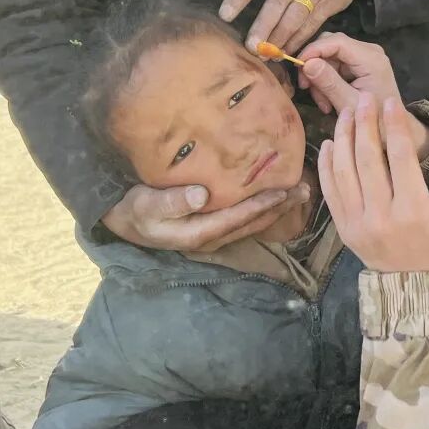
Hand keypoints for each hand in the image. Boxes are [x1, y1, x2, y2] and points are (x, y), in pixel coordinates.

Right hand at [101, 181, 311, 252]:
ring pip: (252, 223)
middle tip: (304, 189)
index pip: (237, 218)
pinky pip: (244, 220)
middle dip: (279, 207)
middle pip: (252, 223)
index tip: (283, 191)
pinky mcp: (213, 228)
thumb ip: (172, 201)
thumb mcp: (146, 205)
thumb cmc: (136, 209)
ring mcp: (214, 235)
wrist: (125, 221)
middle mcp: (211, 238)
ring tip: (299, 192)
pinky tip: (276, 197)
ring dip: (276, 208)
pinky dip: (263, 208)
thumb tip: (202, 196)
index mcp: (198, 233)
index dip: (261, 205)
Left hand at [219, 0, 369, 55]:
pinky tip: (286, 51)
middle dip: (262, 28)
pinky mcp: (328, 3)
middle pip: (276, 4)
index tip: (225, 16)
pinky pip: (310, 26)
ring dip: (280, 39)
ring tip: (268, 55)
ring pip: (294, 19)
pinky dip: (298, 41)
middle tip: (250, 47)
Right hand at [297, 33, 428, 159]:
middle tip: (306, 88)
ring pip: (330, 55)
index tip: (297, 66)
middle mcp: (370, 52)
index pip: (336, 41)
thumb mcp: (348, 104)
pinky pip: (336, 64)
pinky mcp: (360, 65)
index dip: (314, 50)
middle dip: (316, 65)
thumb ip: (328, 82)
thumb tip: (307, 64)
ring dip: (320, 77)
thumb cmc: (374, 120)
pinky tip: (328, 101)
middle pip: (331, 45)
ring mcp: (366, 57)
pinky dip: (328, 81)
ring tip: (322, 103)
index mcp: (371, 59)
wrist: (392, 131)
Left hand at [319, 94, 428, 272]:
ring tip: (347, 113)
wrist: (421, 294)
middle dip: (365, 124)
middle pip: (367, 159)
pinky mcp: (345, 230)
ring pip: (344, 172)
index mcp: (414, 211)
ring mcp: (358, 223)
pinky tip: (330, 143)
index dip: (395, 126)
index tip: (392, 102)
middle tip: (364, 98)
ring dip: (344, 138)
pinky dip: (327, 166)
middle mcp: (381, 215)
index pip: (401, 157)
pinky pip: (330, 192)